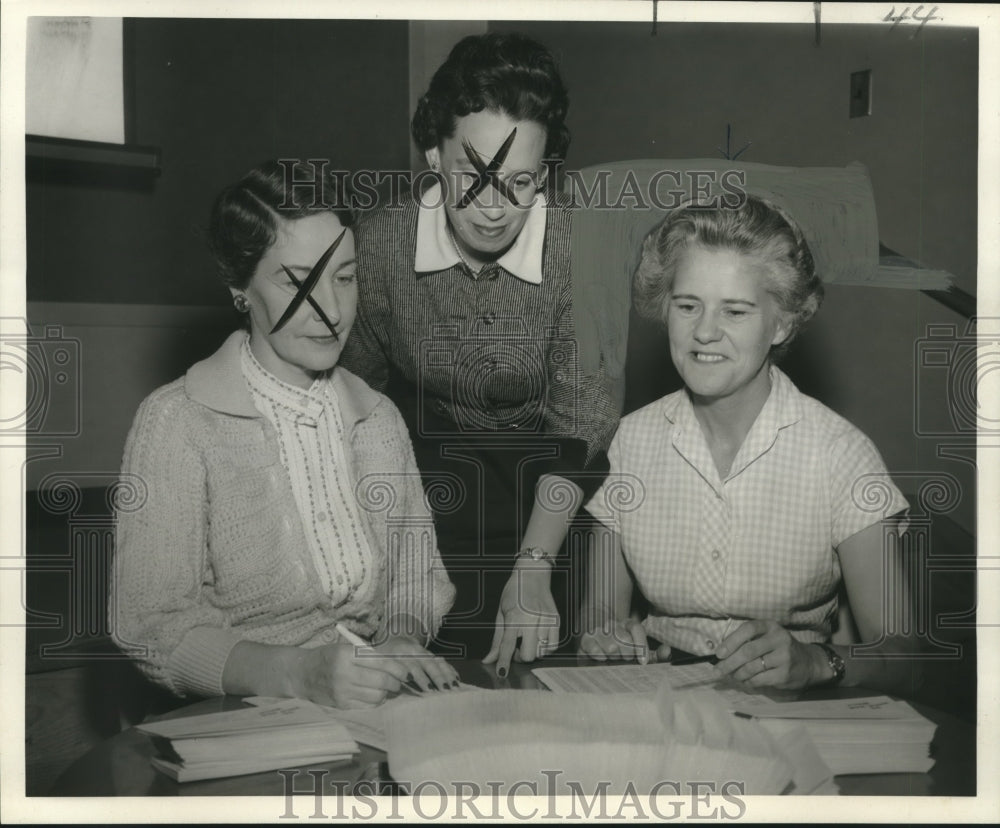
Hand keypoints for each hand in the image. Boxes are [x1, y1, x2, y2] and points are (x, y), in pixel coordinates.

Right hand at [291, 643, 408, 708]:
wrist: (302, 674)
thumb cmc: (328, 657)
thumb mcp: (345, 648)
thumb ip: (368, 655)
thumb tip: (396, 664)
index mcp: (346, 654)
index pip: (380, 662)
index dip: (397, 668)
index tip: (404, 671)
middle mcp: (344, 674)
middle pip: (381, 681)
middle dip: (395, 682)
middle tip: (398, 681)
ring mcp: (342, 692)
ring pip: (377, 696)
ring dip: (386, 693)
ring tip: (386, 688)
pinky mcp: (341, 705)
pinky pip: (367, 706)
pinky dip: (376, 701)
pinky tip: (374, 695)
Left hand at [371, 633, 460, 691]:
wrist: (392, 640)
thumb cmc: (384, 660)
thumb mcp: (381, 665)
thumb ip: (388, 676)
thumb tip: (393, 692)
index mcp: (399, 653)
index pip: (411, 666)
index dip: (420, 677)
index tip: (427, 690)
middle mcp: (413, 651)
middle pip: (427, 664)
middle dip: (437, 677)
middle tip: (444, 690)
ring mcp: (424, 651)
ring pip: (437, 662)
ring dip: (446, 674)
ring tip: (454, 687)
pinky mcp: (430, 654)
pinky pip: (442, 661)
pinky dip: (450, 670)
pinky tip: (456, 679)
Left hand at [482, 564, 558, 676]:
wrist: (532, 574)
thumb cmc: (514, 591)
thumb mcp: (501, 613)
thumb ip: (496, 639)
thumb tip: (489, 659)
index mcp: (515, 617)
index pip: (508, 646)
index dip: (504, 662)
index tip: (502, 674)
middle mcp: (532, 619)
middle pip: (528, 655)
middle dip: (520, 656)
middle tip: (516, 647)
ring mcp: (547, 620)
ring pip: (541, 652)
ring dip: (532, 651)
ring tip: (527, 639)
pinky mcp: (556, 620)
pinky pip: (553, 645)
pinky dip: (544, 647)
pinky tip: (537, 638)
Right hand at [578, 617, 649, 662]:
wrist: (599, 652)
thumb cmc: (623, 655)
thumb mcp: (640, 654)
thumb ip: (656, 654)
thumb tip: (667, 650)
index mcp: (628, 626)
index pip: (636, 628)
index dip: (641, 645)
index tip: (643, 661)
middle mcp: (613, 626)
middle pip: (622, 637)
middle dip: (627, 652)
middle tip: (627, 661)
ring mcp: (599, 631)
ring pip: (607, 640)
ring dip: (612, 652)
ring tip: (614, 660)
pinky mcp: (586, 640)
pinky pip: (591, 645)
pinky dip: (597, 653)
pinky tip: (602, 659)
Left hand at [714, 619, 826, 689]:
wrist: (808, 663)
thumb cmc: (778, 648)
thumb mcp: (766, 636)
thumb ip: (747, 640)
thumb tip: (721, 654)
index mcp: (770, 626)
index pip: (748, 629)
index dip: (731, 641)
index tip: (719, 653)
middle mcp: (779, 639)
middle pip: (748, 651)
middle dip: (729, 663)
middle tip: (717, 671)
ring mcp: (784, 657)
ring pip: (752, 667)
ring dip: (737, 674)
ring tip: (732, 675)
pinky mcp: (784, 674)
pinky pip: (759, 680)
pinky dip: (748, 681)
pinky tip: (745, 680)